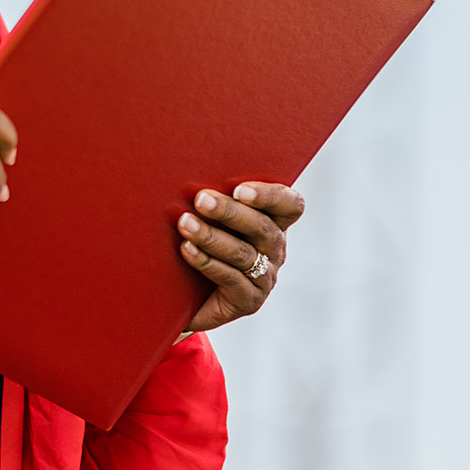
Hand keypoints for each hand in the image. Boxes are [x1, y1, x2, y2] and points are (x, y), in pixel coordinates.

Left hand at [179, 181, 306, 331]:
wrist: (179, 296)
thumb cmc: (193, 241)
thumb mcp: (206, 217)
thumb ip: (210, 198)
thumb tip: (187, 168)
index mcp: (272, 222)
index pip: (290, 205)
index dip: (271, 196)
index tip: (239, 190)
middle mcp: (274, 249)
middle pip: (262, 227)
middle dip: (230, 212)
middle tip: (201, 199)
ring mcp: (265, 277)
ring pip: (243, 253)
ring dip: (211, 236)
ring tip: (185, 224)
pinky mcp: (249, 301)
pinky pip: (231, 279)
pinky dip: (207, 262)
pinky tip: (187, 250)